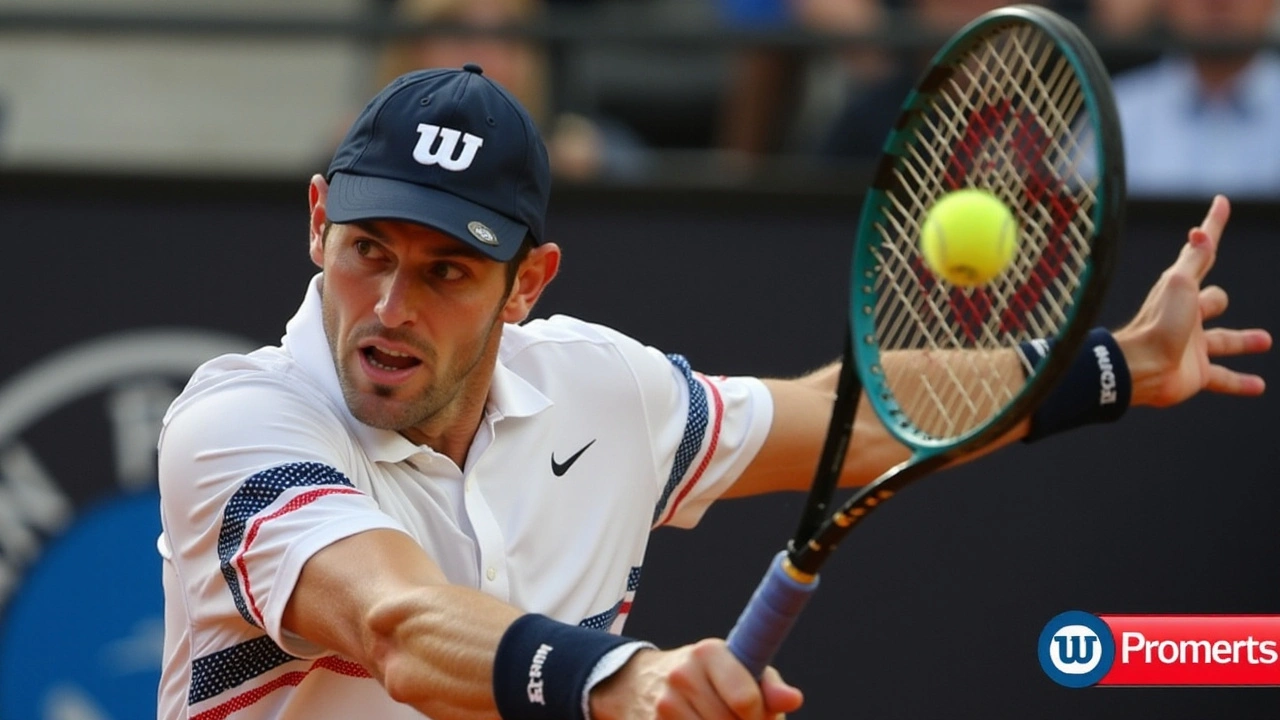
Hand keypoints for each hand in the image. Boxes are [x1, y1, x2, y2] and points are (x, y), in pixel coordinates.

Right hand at [590, 639, 803, 718]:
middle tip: (735, 719)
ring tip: (714, 719)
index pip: (746, 699)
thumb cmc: (706, 676)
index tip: (756, 715)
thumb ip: (768, 685)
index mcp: (708, 652)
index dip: (759, 716)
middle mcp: (682, 675)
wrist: (643, 682)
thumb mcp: (738, 667)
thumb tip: (793, 699)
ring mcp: (663, 704)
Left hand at [1114, 195, 1271, 407]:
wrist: (1140, 369)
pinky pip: (1224, 378)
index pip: (1202, 252)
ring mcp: (1192, 347)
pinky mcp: (1197, 374)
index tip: (1221, 203)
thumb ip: (1194, 259)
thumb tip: (1200, 230)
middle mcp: (1186, 317)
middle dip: (1215, 302)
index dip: (1213, 227)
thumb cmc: (1158, 323)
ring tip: (1264, 340)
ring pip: (1225, 340)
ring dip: (1244, 341)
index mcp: (1181, 291)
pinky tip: (1259, 386)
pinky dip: (1240, 382)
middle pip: (1212, 303)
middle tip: (1211, 305)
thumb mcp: (1179, 284)